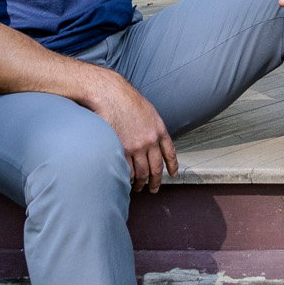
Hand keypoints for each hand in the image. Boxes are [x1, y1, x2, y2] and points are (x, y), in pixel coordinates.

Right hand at [84, 68, 177, 191]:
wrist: (111, 95)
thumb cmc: (126, 99)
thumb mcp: (148, 111)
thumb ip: (152, 127)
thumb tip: (152, 139)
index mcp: (159, 130)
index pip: (170, 152)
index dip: (172, 165)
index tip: (172, 174)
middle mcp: (150, 141)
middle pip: (156, 168)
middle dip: (156, 182)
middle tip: (153, 189)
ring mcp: (136, 147)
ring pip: (142, 173)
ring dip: (141, 183)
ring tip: (138, 188)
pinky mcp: (122, 150)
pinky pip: (128, 170)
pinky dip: (128, 178)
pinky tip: (127, 181)